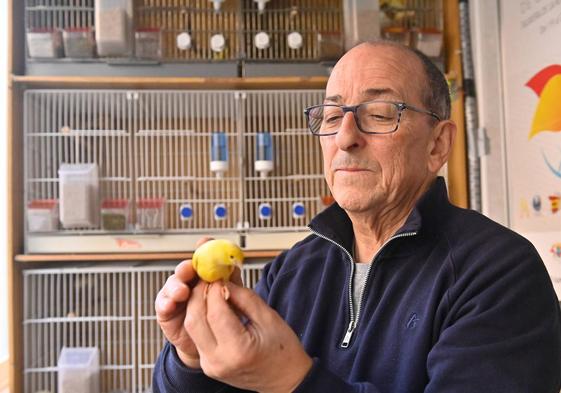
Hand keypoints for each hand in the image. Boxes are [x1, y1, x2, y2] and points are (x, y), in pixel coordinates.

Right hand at [155, 237, 241, 367]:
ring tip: (182, 291)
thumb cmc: (222, 314)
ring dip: (176, 286)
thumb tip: (232, 261)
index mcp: (204, 274)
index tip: (203, 245)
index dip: (201, 251)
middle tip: (189, 270)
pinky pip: (162, 305)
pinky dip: (165, 303)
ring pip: (172, 285)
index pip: (200, 258)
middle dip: (185, 269)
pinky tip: (170, 304)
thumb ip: (229, 277)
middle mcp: (188, 281)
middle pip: (183, 269)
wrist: (213, 340)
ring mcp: (175, 295)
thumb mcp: (229, 294)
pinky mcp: (165, 311)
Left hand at [185, 281, 312, 392]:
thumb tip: (223, 281)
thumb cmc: (282, 350)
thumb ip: (244, 297)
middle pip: (194, 320)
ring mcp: (210, 365)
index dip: (214, 290)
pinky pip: (197, 336)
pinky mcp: (207, 365)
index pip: (215, 312)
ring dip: (196, 305)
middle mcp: (218, 360)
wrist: (284, 379)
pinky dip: (201, 317)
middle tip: (209, 279)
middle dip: (198, 294)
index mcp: (238, 350)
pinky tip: (211, 306)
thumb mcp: (268, 318)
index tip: (219, 276)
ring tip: (210, 290)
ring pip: (191, 327)